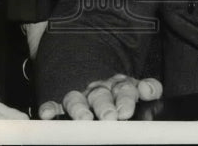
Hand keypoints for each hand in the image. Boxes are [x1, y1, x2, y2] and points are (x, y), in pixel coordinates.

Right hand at [37, 74, 162, 120]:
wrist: (100, 78)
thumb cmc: (122, 92)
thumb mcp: (138, 88)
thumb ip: (150, 87)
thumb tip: (149, 90)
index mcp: (120, 85)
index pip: (124, 89)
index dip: (125, 99)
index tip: (125, 112)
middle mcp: (99, 89)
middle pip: (101, 95)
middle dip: (104, 106)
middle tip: (109, 117)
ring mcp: (81, 96)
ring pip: (77, 99)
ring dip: (79, 108)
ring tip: (83, 118)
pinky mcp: (63, 104)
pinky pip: (55, 104)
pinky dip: (50, 108)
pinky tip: (46, 113)